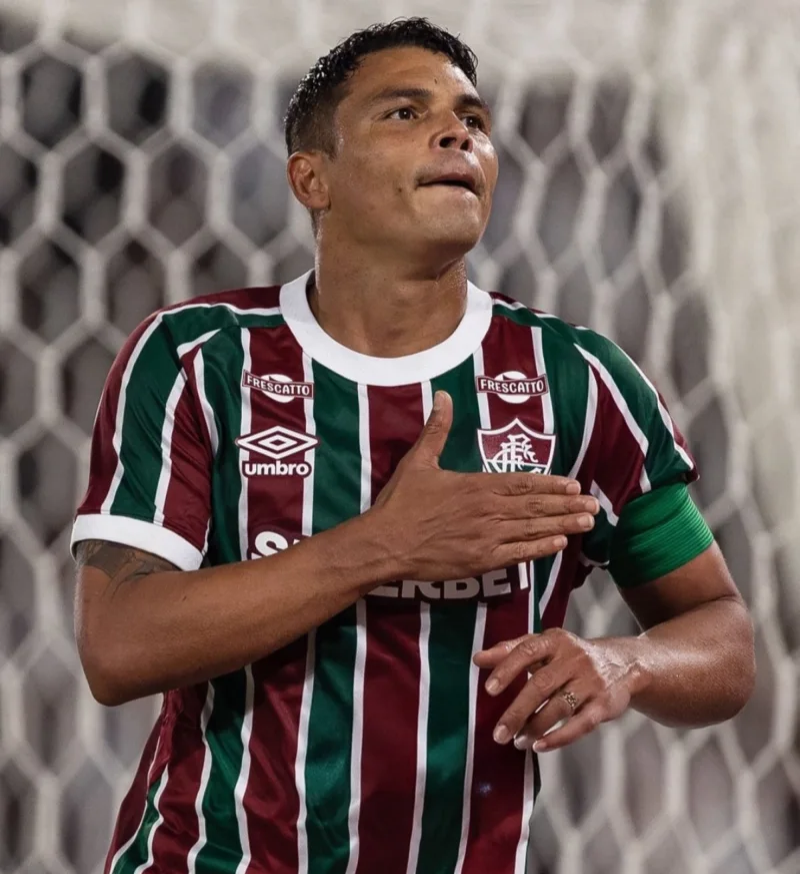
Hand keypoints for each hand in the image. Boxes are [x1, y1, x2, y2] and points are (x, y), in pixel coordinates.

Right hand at [369, 391, 598, 581]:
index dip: (551, 485)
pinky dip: (540, 549)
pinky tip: (558, 545)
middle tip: (594, 506)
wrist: (386, 543)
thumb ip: (437, 429)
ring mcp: (487, 537)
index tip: (574, 484)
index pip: (523, 483)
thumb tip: (442, 395)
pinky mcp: (481, 561)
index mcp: (476, 485)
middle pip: (535, 507)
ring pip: (532, 529)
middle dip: (567, 505)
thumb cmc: (401, 502)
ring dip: (562, 525)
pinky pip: (517, 555)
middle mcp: (488, 510)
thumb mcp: (418, 461)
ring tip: (586, 523)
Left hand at [473, 629, 639, 751]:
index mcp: (555, 640)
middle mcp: (574, 658)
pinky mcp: (604, 704)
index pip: (527, 651)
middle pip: (541, 685)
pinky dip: (559, 738)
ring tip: (516, 741)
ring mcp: (591, 681)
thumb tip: (477, 659)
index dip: (507, 669)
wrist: (622, 663)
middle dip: (517, 711)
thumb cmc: (569, 656)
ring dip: (534, 727)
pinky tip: (539, 746)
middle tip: (498, 734)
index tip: (488, 689)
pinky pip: (581, 724)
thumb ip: (510, 651)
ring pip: (559, 707)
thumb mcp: (544, 646)